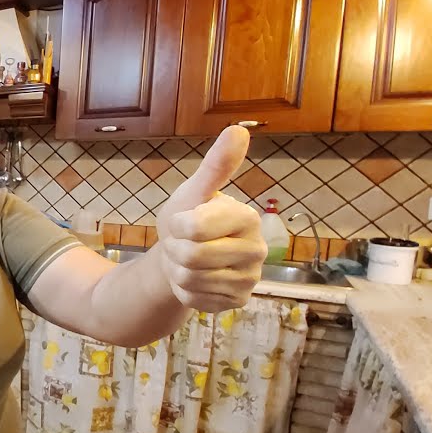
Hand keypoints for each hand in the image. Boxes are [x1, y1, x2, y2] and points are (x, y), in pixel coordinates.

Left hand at [155, 125, 265, 312]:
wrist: (181, 255)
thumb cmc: (189, 218)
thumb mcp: (194, 191)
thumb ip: (216, 165)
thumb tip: (238, 129)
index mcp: (248, 217)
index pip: (194, 227)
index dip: (176, 225)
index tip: (182, 220)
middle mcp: (257, 250)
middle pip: (191, 256)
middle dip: (174, 249)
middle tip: (181, 243)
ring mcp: (249, 279)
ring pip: (190, 279)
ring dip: (177, 270)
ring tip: (186, 260)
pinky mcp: (237, 302)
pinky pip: (193, 299)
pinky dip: (183, 290)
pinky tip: (194, 279)